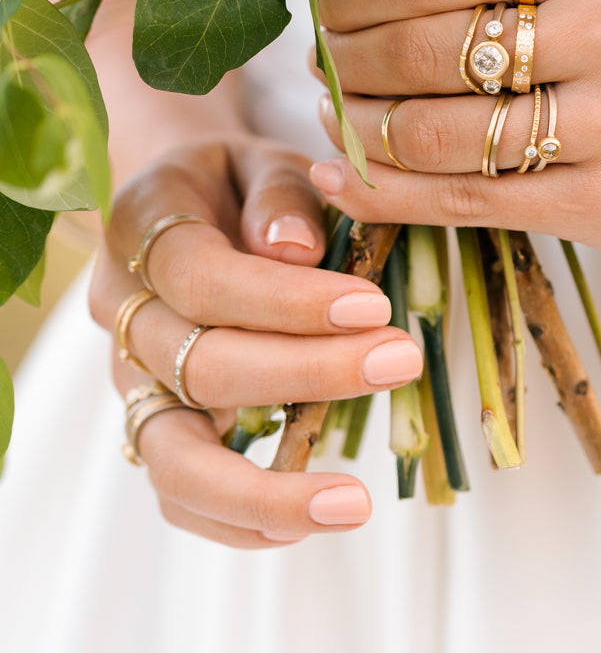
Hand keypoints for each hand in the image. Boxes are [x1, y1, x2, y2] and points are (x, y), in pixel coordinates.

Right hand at [88, 137, 422, 547]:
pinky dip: (238, 520)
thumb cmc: (237, 180)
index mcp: (142, 228)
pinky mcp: (154, 422)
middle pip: (199, 366)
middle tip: (399, 360)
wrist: (184, 202)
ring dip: (265, 486)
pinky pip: (178, 492)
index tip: (371, 305)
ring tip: (354, 502)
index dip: (285, 300)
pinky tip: (311, 518)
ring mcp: (133, 377)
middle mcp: (123, 311)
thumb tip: (297, 252)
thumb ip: (280, 195)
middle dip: (306, 373)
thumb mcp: (263, 159)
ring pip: (173, 455)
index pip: (201, 276)